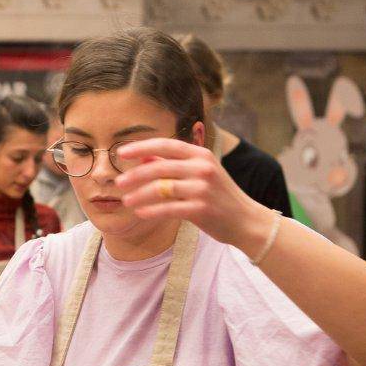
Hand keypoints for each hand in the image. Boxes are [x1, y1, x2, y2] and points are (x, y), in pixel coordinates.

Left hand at [114, 138, 274, 255]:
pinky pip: (168, 209)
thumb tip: (143, 158)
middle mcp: (202, 168)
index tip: (120, 152)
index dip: (141, 147)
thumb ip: (173, 165)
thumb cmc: (218, 196)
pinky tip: (140, 213)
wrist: (246, 220)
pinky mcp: (201, 209)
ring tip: (126, 201)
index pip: (166, 145)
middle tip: (118, 183)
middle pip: (159, 167)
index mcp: (201, 154)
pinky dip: (152, 211)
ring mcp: (202, 188)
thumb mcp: (199, 174)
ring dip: (139, 195)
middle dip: (135, 175)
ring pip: (161, 188)